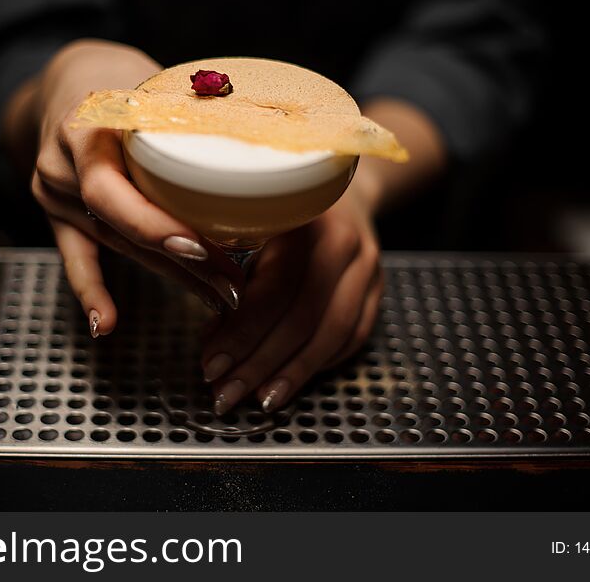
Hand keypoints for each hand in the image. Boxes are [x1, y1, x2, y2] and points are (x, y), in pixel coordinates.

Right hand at [18, 40, 243, 336]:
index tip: (205, 249)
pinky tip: (106, 325)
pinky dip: (92, 291)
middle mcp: (63, 166)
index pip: (112, 192)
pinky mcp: (57, 215)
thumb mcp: (152, 84)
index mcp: (86, 127)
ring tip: (218, 298)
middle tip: (234, 285)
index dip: (158, 225)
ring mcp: (55, 194)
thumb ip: (190, 115)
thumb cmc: (119, 77)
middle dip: (182, 261)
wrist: (66, 79)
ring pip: (117, 245)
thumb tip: (272, 139)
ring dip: (170, 275)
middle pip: (123, 226)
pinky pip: (76, 258)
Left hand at [200, 189, 382, 413]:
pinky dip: (322, 363)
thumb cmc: (278, 208)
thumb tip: (212, 340)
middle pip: (304, 318)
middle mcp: (344, 241)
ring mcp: (368, 265)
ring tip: (259, 400)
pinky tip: (292, 379)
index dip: (241, 333)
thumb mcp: (245, 224)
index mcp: (304, 218)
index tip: (210, 366)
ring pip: (333, 333)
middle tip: (226, 394)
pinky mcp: (379, 287)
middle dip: (260, 364)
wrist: (340, 189)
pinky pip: (355, 336)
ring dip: (292, 374)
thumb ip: (228, 274)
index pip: (274, 288)